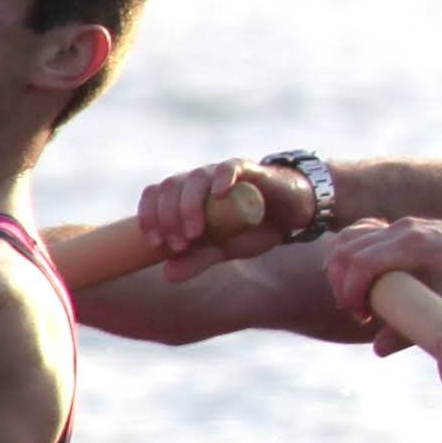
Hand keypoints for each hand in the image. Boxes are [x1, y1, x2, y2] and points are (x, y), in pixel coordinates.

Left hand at [143, 157, 301, 270]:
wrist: (292, 216)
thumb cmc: (253, 230)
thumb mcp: (224, 249)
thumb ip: (197, 259)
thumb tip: (167, 275)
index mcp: (186, 194)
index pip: (156, 194)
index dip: (149, 216)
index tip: (157, 243)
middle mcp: (200, 180)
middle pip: (171, 186)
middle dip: (169, 217)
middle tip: (179, 245)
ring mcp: (223, 173)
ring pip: (196, 178)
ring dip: (190, 206)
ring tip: (197, 234)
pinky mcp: (250, 170)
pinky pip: (230, 167)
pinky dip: (222, 178)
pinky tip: (220, 194)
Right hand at [322, 217, 441, 338]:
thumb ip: (413, 327)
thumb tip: (378, 349)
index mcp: (414, 245)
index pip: (359, 262)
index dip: (349, 291)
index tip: (362, 317)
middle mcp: (404, 228)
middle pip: (346, 249)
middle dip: (342, 284)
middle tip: (360, 312)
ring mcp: (403, 223)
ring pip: (350, 238)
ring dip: (342, 268)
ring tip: (359, 298)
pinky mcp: (404, 225)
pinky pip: (363, 232)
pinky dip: (352, 252)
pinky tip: (361, 277)